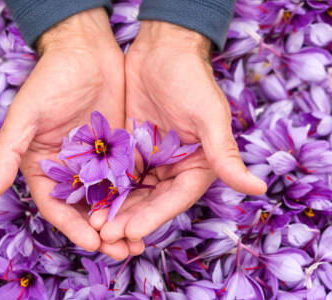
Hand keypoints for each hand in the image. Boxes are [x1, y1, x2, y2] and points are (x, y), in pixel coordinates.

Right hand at [0, 8, 131, 259]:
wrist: (86, 53)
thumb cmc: (51, 80)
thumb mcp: (26, 114)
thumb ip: (8, 150)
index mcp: (44, 167)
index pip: (57, 207)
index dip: (73, 228)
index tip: (93, 244)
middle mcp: (71, 171)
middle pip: (86, 211)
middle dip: (104, 233)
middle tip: (124, 252)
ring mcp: (98, 163)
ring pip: (110, 200)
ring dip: (124, 221)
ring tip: (140, 242)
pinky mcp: (120, 151)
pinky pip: (129, 179)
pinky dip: (138, 198)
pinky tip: (152, 210)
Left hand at [92, 21, 266, 244]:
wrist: (162, 50)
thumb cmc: (190, 79)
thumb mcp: (209, 116)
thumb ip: (225, 154)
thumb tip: (259, 188)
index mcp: (198, 164)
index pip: (176, 198)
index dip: (155, 217)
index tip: (132, 231)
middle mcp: (174, 167)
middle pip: (151, 201)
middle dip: (130, 219)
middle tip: (105, 236)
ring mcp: (150, 158)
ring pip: (132, 192)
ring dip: (115, 209)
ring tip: (94, 225)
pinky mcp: (130, 148)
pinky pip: (117, 173)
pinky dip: (106, 188)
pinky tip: (89, 200)